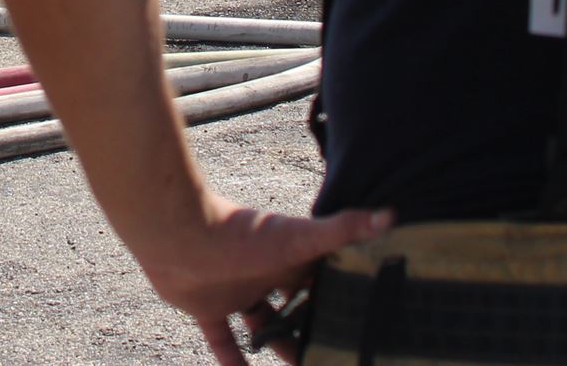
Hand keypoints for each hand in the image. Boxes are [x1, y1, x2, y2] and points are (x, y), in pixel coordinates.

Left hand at [131, 194, 393, 364]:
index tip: (367, 322)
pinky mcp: (208, 308)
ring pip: (265, 326)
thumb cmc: (239, 231)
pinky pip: (223, 342)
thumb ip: (341, 229)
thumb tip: (390, 215)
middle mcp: (265, 274)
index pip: (323, 282)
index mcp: (289, 258)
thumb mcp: (297, 237)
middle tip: (337, 355)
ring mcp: (236, 292)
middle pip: (296, 307)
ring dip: (282, 347)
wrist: (176, 233)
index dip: (344, 300)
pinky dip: (234, 362)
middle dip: (315, 329)